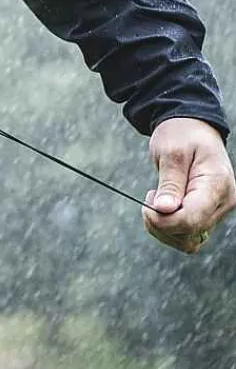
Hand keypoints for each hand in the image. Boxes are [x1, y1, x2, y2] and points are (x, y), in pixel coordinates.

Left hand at [143, 117, 235, 253]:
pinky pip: (189, 234)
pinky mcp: (207, 214)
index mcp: (217, 185)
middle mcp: (223, 202)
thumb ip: (169, 183)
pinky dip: (170, 229)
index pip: (192, 219)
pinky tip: (161, 209)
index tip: (146, 202)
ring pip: (189, 241)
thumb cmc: (181, 135)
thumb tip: (164, 210)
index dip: (164, 220)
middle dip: (161, 223)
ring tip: (154, 202)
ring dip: (164, 229)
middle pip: (190, 233)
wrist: (192, 127)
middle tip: (148, 198)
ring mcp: (217, 210)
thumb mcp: (171, 152)